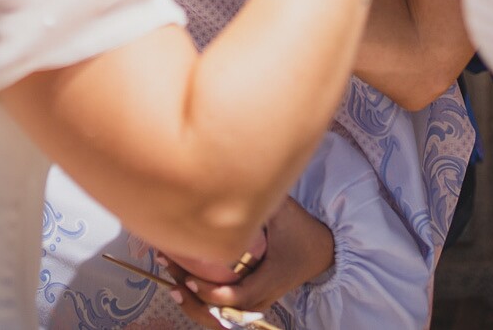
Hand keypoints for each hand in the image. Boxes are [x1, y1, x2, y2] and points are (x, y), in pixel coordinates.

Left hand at [160, 198, 332, 318]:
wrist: (322, 252)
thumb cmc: (302, 231)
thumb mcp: (286, 213)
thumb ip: (263, 199)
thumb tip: (235, 176)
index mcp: (272, 277)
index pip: (238, 296)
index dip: (212, 292)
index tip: (189, 278)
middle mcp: (265, 294)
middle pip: (225, 311)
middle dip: (195, 298)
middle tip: (170, 276)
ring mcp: (259, 300)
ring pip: (224, 315)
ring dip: (197, 303)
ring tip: (172, 284)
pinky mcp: (254, 298)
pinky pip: (227, 310)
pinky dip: (205, 303)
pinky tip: (185, 288)